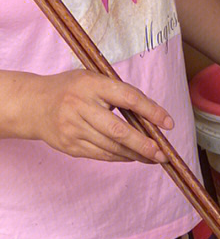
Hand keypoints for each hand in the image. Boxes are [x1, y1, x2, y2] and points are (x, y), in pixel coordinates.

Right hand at [27, 71, 171, 162]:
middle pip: (120, 130)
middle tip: (163, 154)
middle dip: (145, 145)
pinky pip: (102, 155)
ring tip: (153, 157)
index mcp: (89, 84)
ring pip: (112, 147)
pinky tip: (132, 157)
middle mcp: (79, 106)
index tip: (168, 123)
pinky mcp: (70, 145)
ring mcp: (73, 127)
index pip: (127, 98)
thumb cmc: (69, 90)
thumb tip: (152, 117)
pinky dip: (121, 157)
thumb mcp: (91, 80)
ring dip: (136, 155)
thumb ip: (118, 93)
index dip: (151, 111)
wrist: (31, 104)